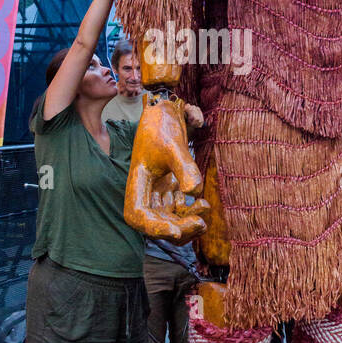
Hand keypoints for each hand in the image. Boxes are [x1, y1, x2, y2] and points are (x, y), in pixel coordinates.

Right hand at [124, 97, 209, 242]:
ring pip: (169, 220)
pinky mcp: (170, 189)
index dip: (154, 228)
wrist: (164, 111)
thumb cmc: (162, 126)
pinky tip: (202, 203)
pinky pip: (179, 210)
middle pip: (157, 223)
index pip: (138, 215)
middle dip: (178, 228)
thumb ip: (185, 168)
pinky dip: (190, 212)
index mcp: (137, 183)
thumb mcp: (173, 144)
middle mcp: (145, 192)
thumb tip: (194, 194)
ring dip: (186, 223)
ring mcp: (158, 192)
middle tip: (201, 223)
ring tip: (204, 211)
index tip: (176, 230)